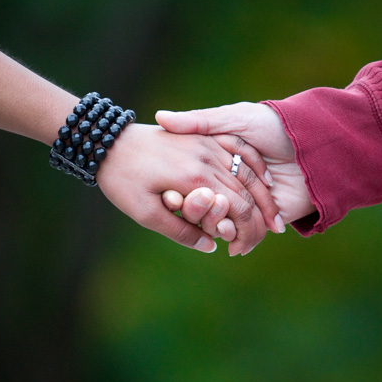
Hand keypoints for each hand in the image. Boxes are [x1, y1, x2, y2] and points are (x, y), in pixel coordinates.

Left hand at [96, 123, 281, 254]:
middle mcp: (207, 158)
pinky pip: (238, 148)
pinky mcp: (202, 135)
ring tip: (274, 213)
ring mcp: (206, 143)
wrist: (107, 142)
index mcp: (195, 179)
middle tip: (273, 232)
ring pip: (247, 170)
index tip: (250, 246)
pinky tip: (264, 179)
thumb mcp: (145, 213)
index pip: (237, 207)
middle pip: (247, 190)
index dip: (249, 229)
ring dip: (264, 193)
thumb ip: (180, 231)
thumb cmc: (122, 180)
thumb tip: (211, 246)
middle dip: (262, 214)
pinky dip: (254, 165)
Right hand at [156, 102, 315, 225]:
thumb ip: (199, 121)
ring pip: (222, 221)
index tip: (166, 194)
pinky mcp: (267, 218)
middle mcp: (231, 182)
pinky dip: (236, 237)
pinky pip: (246, 232)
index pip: (191, 180)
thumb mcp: (235, 118)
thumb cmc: (276, 125)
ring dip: (213, 226)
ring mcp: (249, 202)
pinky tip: (228, 235)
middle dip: (194, 212)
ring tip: (209, 225)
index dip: (178, 189)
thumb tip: (160, 117)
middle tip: (185, 214)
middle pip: (204, 204)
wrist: (316, 143)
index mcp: (220, 159)